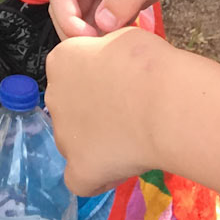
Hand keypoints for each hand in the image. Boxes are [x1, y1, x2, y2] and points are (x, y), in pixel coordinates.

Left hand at [46, 26, 172, 194]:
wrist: (165, 101)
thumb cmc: (151, 63)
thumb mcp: (123, 38)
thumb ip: (108, 54)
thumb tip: (114, 64)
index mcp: (62, 61)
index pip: (71, 74)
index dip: (97, 83)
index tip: (121, 88)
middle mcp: (54, 96)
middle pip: (70, 110)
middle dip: (94, 114)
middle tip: (128, 115)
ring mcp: (64, 134)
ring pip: (74, 144)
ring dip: (96, 145)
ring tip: (132, 142)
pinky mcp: (79, 168)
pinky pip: (80, 180)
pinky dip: (96, 179)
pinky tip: (119, 171)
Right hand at [49, 0, 219, 37]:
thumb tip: (99, 25)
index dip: (65, 16)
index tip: (88, 42)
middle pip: (73, 2)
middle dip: (78, 29)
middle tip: (103, 56)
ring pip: (94, 11)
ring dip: (98, 33)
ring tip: (117, 54)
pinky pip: (118, 15)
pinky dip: (117, 31)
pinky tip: (131, 45)